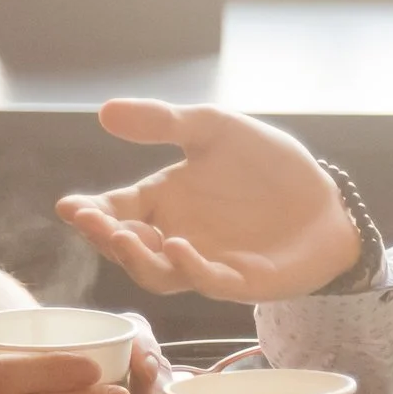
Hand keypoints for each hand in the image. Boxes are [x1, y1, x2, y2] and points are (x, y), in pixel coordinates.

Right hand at [57, 101, 360, 302]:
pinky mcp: (241, 280)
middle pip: (127, 248)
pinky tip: (179, 246)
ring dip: (137, 258)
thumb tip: (105, 111)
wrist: (324, 197)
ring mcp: (206, 264)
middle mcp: (176, 237)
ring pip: (159, 273)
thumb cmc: (267, 165)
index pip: (115, 212)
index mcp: (163, 203)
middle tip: (91, 221)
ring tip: (123, 236)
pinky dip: (191, 268)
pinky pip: (209, 282)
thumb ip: (164, 122)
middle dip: (104, 236)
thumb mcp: (213, 130)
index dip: (89, 214)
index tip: (68, 206)